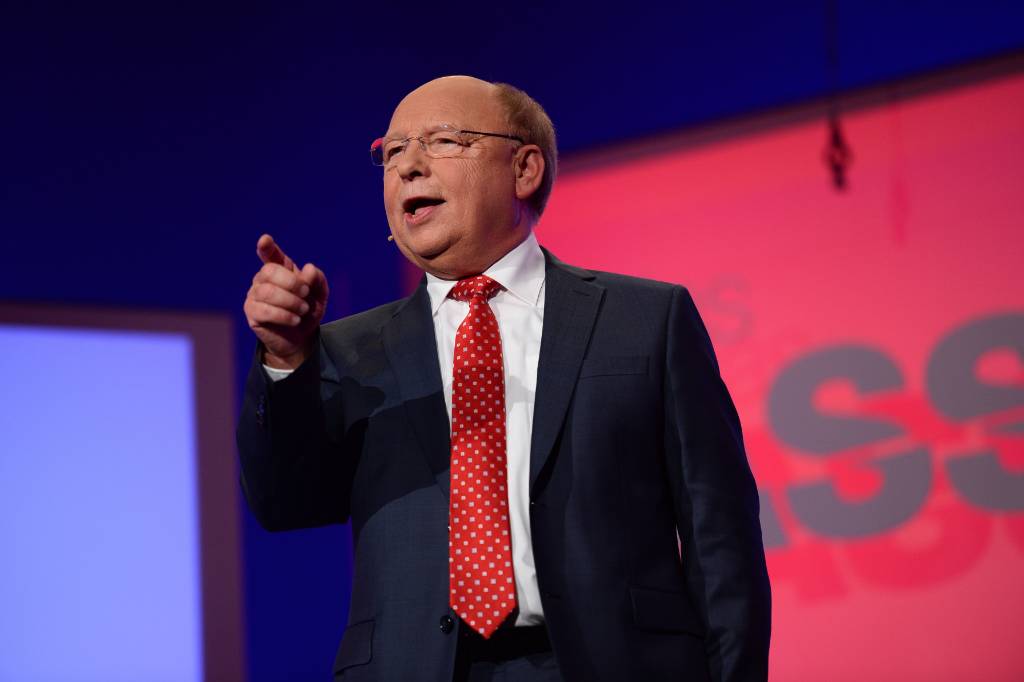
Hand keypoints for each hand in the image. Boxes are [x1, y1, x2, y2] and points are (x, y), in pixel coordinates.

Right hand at [243, 234, 328, 368]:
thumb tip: (308, 268)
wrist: (301, 338)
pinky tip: (294, 320)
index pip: (270, 254)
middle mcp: (264, 279)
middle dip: (292, 283)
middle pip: (269, 271)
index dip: (267, 247)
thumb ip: (317, 279)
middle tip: (305, 294)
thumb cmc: (307, 312)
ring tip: (302, 310)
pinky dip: (283, 315)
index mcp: (280, 269)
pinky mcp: (252, 312)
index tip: (265, 240)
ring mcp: (255, 295)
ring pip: (267, 292)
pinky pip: (263, 310)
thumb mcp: (320, 295)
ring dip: (290, 302)